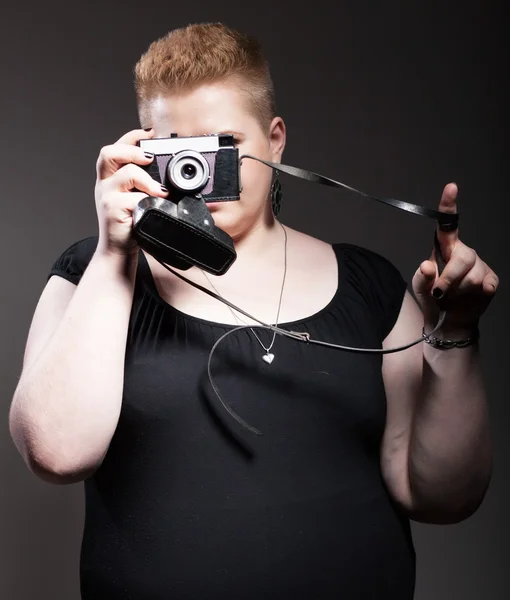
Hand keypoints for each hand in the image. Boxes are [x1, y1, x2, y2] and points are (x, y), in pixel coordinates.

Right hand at [94, 128, 168, 255]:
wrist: (118, 251)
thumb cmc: (131, 224)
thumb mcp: (137, 200)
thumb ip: (147, 186)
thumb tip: (173, 177)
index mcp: (110, 177)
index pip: (115, 148)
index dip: (131, 137)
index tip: (150, 133)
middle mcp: (105, 183)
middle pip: (109, 153)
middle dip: (133, 150)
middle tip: (150, 158)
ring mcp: (107, 196)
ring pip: (126, 175)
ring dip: (147, 180)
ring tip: (161, 191)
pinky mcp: (112, 210)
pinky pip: (133, 199)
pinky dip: (148, 201)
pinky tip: (157, 206)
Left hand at [412, 183, 498, 333]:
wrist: (448, 318)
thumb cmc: (432, 297)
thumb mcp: (420, 287)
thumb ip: (422, 277)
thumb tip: (428, 267)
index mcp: (445, 248)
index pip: (447, 225)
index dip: (449, 206)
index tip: (451, 187)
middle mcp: (464, 253)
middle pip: (463, 258)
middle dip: (450, 278)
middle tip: (439, 293)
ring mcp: (479, 266)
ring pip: (472, 277)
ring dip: (459, 291)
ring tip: (453, 296)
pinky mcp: (490, 280)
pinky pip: (486, 286)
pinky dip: (476, 294)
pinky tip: (472, 295)